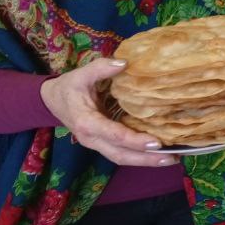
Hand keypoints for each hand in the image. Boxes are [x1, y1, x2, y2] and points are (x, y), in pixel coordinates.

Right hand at [40, 58, 171, 166]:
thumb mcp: (80, 74)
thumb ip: (101, 68)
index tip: (157, 142)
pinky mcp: (102, 144)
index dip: (135, 140)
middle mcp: (91, 139)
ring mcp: (96, 144)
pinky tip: (158, 154)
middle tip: (172, 157)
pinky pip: (121, 154)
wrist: (51, 101)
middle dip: (146, 159)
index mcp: (86, 123)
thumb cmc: (68, 87)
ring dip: (146, 161)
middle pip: (121, 155)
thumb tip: (124, 63)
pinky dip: (140, 156)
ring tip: (171, 159)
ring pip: (122, 158)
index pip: (114, 135)